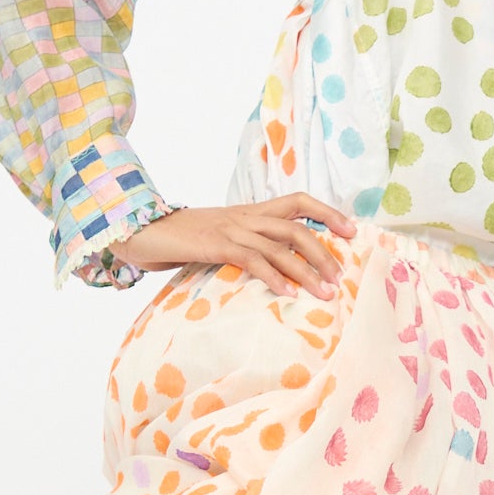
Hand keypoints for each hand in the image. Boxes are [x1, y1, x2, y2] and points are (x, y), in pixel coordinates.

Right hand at [110, 195, 358, 296]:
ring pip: (282, 245)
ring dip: (308, 271)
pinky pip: (253, 259)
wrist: (142, 230)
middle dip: (324, 252)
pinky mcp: (217, 245)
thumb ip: (249, 246)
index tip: (351, 231)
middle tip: (341, 277)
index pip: (299, 201)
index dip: (327, 213)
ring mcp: (232, 229)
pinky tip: (289, 294)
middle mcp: (247, 216)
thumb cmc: (183, 239)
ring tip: (326, 293)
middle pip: (298, 226)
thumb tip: (277, 268)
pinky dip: (274, 277)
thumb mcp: (222, 238)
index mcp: (251, 211)